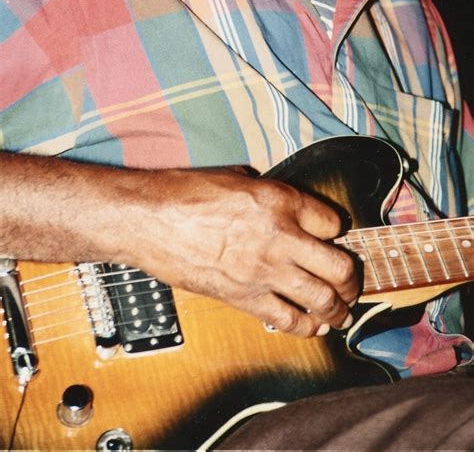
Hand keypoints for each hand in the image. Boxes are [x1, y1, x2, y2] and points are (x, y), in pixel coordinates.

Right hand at [120, 167, 358, 337]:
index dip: (339, 231)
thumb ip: (268, 194)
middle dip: (351, 280)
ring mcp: (264, 271)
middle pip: (339, 267)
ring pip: (322, 299)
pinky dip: (307, 327)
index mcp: (279, 200)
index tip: (335, 238)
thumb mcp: (236, 177)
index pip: (333, 222)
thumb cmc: (184, 193)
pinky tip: (312, 326)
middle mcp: (280, 236)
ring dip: (338, 309)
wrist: (148, 219)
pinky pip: (288, 320)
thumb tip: (285, 207)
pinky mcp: (244, 297)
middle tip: (350, 283)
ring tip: (340, 311)